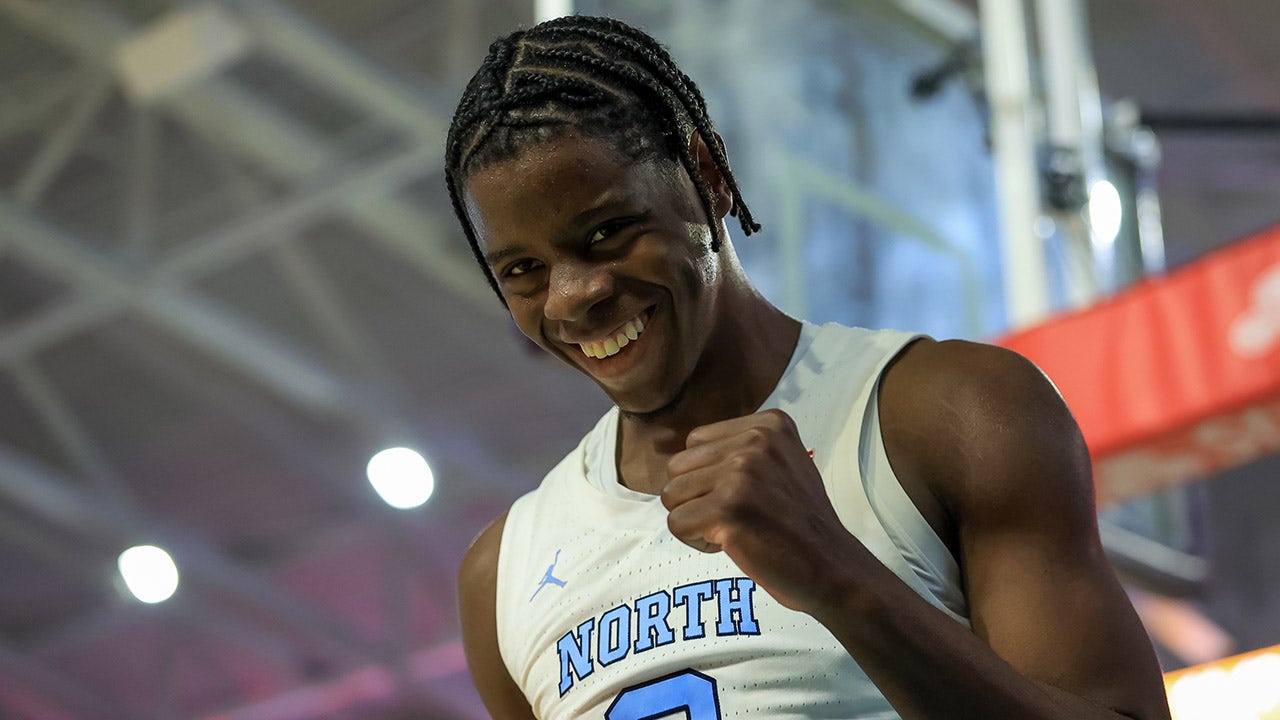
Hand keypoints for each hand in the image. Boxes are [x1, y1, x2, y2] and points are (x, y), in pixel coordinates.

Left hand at [661, 409, 852, 612]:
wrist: (834, 569)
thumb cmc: (800, 524)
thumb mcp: (778, 464)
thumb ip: (736, 449)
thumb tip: (669, 447)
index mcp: (769, 423)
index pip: (695, 441)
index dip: (709, 477)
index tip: (747, 497)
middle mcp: (756, 440)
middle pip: (677, 466)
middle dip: (697, 498)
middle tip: (738, 518)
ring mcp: (742, 473)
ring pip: (671, 495)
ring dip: (695, 520)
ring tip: (736, 530)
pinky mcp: (729, 509)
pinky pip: (676, 523)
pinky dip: (696, 542)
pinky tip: (733, 544)